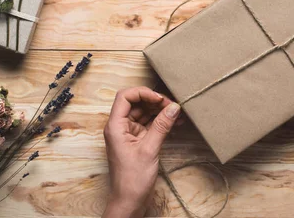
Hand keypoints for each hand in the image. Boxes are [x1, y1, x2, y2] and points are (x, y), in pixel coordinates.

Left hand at [102, 87, 180, 217]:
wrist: (129, 202)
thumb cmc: (132, 180)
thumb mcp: (149, 149)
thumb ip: (162, 126)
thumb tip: (174, 107)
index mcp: (115, 126)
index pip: (125, 97)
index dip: (143, 93)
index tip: (160, 99)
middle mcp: (120, 127)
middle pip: (136, 103)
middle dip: (155, 101)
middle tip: (173, 106)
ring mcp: (129, 134)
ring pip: (144, 113)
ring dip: (160, 111)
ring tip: (178, 113)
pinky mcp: (137, 141)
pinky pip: (149, 124)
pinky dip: (161, 122)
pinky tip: (175, 122)